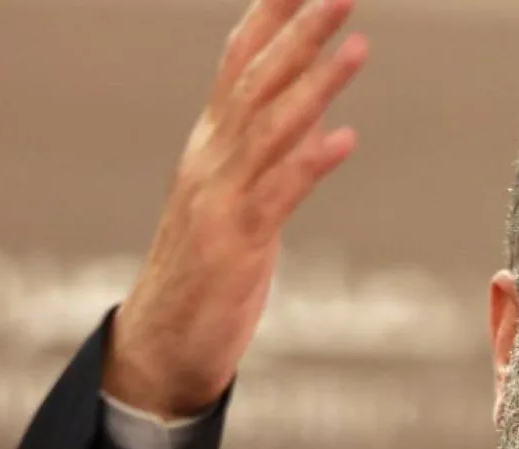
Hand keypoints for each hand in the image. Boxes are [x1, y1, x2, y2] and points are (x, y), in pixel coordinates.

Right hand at [103, 0, 367, 418]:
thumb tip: (316, 117)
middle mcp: (211, 160)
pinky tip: (345, 140)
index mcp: (212, 144)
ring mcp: (220, 200)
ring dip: (316, 85)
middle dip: (303, 30)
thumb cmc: (204, 270)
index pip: (240, 61)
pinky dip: (309, 164)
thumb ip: (269, 153)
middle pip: (258, 81)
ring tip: (358, 45)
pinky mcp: (234, 245)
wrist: (160, 345)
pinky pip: (276, 197)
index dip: (272, 14)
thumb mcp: (237, 198)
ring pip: (270, 129)